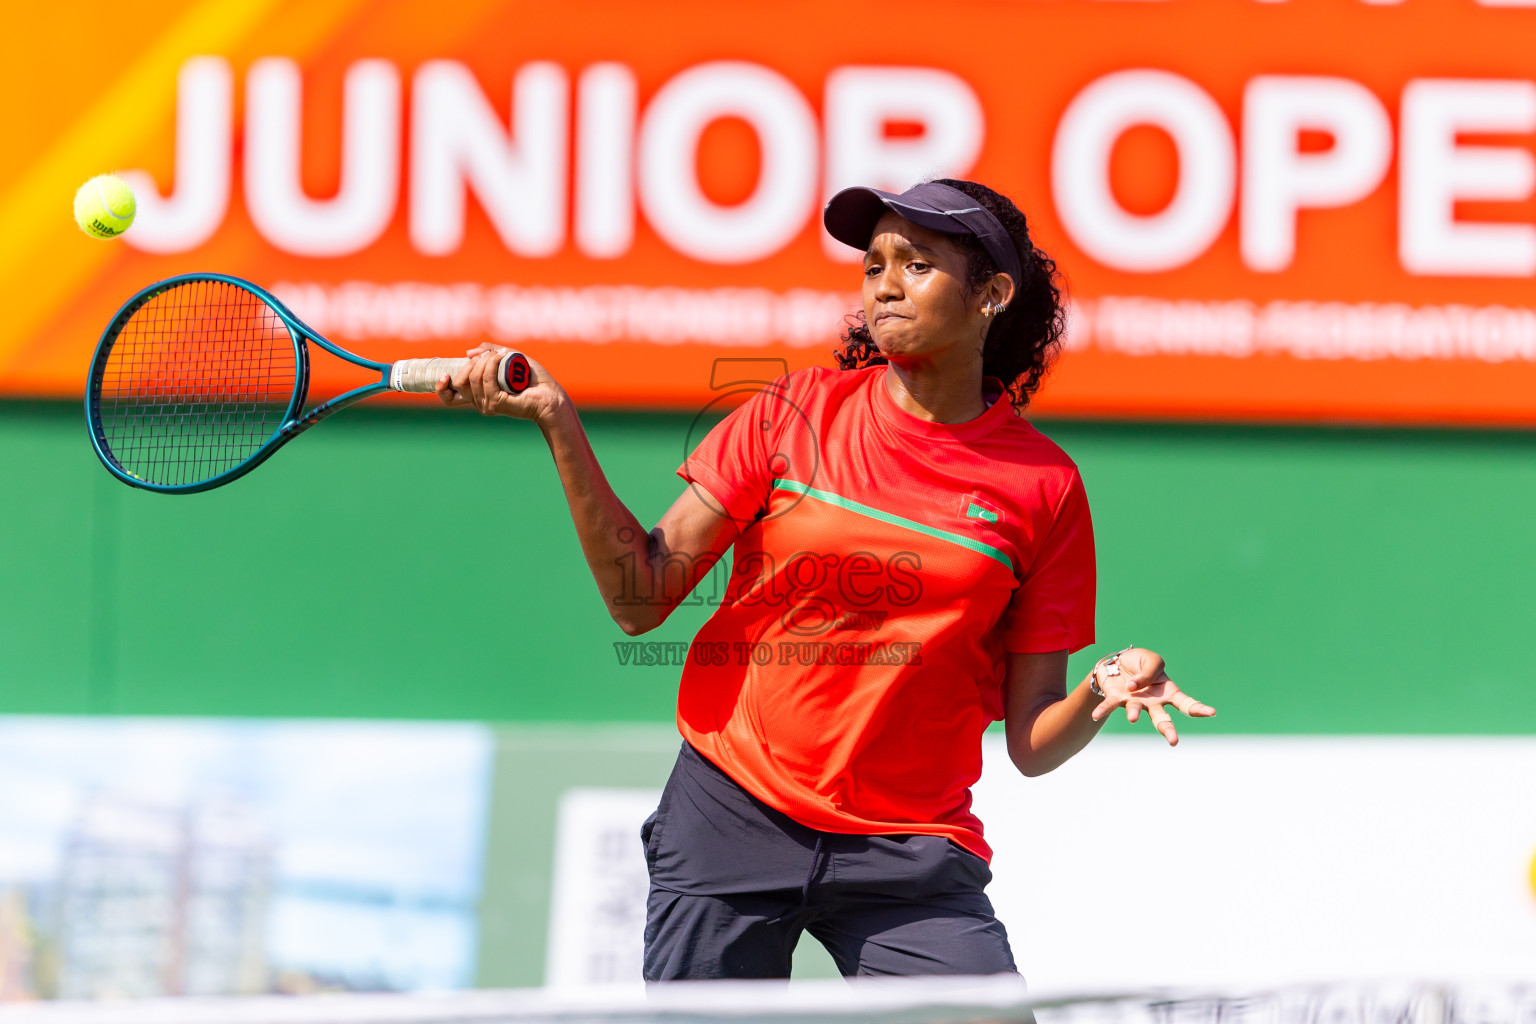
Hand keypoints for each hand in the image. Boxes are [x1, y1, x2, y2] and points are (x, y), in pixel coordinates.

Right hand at [434, 343, 568, 426]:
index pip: (449, 397)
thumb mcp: (508, 358)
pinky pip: (486, 379)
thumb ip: (489, 353)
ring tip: (502, 355)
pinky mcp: (498, 402)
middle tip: (491, 356)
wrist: (551, 395)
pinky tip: (502, 357)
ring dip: (485, 360)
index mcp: (479, 395)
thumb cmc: (533, 380)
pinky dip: (492, 363)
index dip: (441, 387)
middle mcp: (480, 402)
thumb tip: (469, 353)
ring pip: (472, 378)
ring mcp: (488, 404)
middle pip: (459, 382)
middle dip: (471, 364)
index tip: (445, 374)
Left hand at [1088, 648, 1214, 745]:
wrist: (1117, 662)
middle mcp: (1152, 703)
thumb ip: (1149, 671)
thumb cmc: (1140, 663)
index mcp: (1168, 692)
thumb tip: (1135, 687)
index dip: (1199, 708)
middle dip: (1168, 730)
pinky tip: (1095, 716)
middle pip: (1163, 719)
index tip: (1212, 713)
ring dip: (1134, 714)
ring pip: (1136, 711)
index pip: (1187, 703)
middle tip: (1173, 741)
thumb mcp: (1152, 660)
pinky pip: (1109, 705)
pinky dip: (1103, 710)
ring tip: (1134, 718)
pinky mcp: (1116, 699)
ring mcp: (1134, 703)